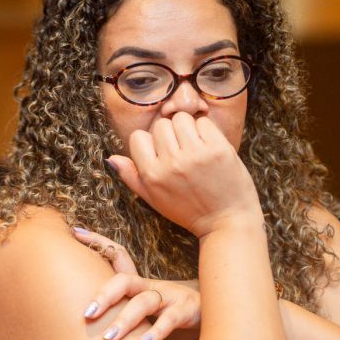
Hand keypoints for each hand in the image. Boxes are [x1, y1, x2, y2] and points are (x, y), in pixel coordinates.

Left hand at [71, 227, 200, 339]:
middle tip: (87, 314)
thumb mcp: (145, 310)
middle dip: (105, 294)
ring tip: (109, 338)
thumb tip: (85, 322)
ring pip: (145, 302)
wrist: (216, 312)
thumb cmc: (171, 315)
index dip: (98, 242)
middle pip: (125, 281)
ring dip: (126, 319)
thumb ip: (122, 313)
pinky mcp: (187, 311)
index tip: (74, 231)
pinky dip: (157, 330)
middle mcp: (152, 286)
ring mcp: (171, 297)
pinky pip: (171, 319)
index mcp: (140, 283)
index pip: (117, 256)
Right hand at [106, 112, 261, 237]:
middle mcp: (172, 164)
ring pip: (181, 119)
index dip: (150, 144)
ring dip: (188, 129)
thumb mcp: (155, 200)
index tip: (162, 154)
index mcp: (152, 175)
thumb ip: (132, 178)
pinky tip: (210, 148)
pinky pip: (204, 123)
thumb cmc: (190, 211)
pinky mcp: (219, 149)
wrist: (228, 221)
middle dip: (170, 135)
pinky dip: (207, 132)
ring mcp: (196, 155)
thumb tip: (112, 158)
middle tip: (182, 152)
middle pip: (161, 125)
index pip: (138, 137)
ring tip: (196, 148)